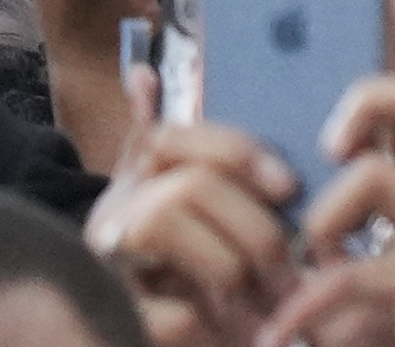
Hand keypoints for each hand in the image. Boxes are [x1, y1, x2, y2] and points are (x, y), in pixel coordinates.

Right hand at [85, 70, 297, 346]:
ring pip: (165, 224)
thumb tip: (143, 75)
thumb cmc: (191, 281)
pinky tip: (228, 331)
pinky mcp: (122, 317)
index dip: (232, 151)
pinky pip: (175, 310)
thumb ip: (177, 154)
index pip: (170, 138)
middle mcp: (112, 215)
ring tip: (259, 302)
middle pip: (184, 184)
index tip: (285, 186)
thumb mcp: (186, 213)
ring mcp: (109, 264)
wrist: (142, 338)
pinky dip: (214, 324)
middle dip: (252, 227)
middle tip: (286, 269)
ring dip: (230, 267)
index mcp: (135, 185)